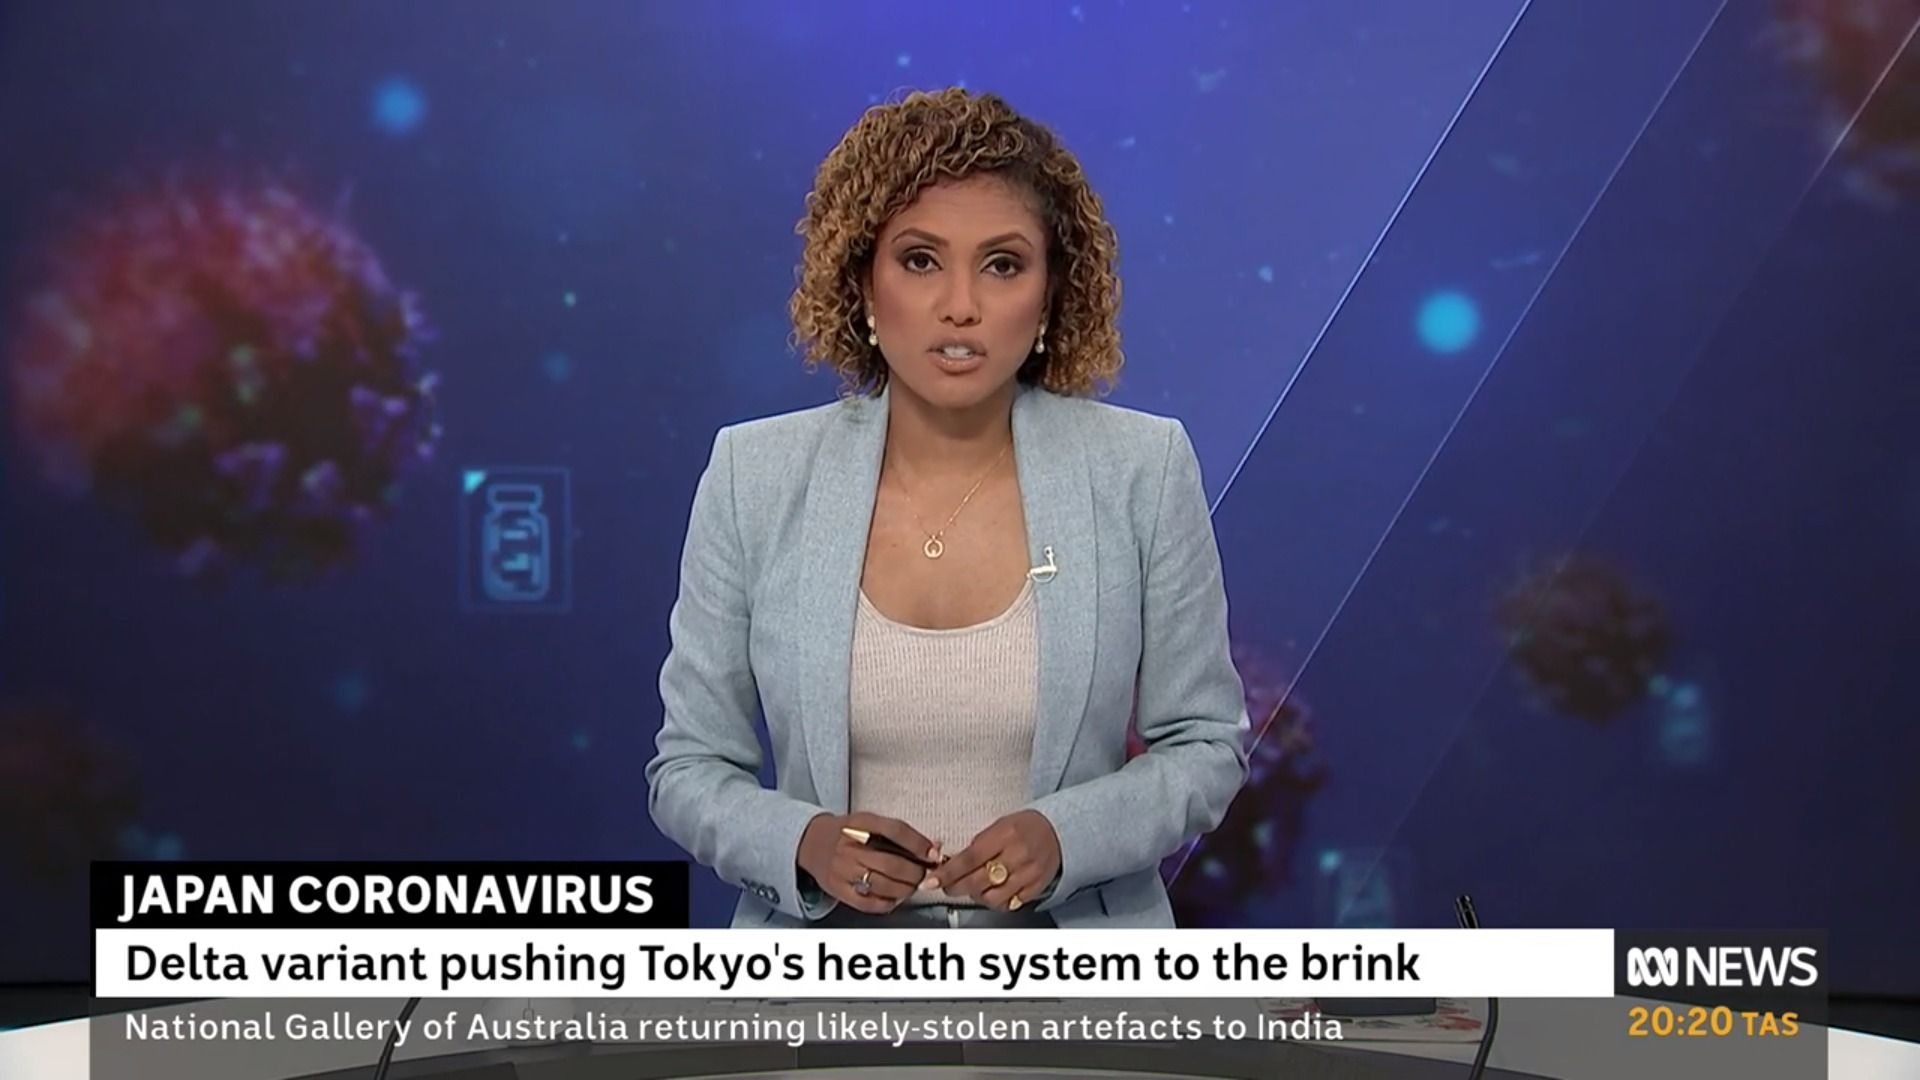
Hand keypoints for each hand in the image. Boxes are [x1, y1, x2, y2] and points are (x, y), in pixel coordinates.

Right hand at [796, 812, 940, 914]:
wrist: (811, 842)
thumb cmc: (847, 833)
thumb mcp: (869, 823)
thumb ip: (900, 834)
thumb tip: (934, 846)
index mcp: (860, 823)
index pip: (895, 831)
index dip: (918, 844)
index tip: (933, 853)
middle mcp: (850, 847)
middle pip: (892, 864)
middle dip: (916, 872)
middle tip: (924, 874)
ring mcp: (842, 869)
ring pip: (883, 885)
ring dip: (905, 889)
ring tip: (911, 886)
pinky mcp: (837, 889)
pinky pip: (867, 902)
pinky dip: (886, 903)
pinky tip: (894, 898)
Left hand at [929, 810, 1059, 911]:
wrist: (1059, 832)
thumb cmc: (1024, 827)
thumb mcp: (999, 825)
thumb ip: (977, 846)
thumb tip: (950, 864)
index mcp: (1004, 835)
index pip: (969, 859)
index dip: (947, 873)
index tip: (931, 881)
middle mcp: (1017, 855)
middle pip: (977, 882)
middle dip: (955, 887)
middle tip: (946, 886)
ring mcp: (1028, 874)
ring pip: (991, 897)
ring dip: (975, 896)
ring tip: (972, 887)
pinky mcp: (1036, 888)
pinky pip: (1008, 904)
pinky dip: (995, 902)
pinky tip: (992, 892)